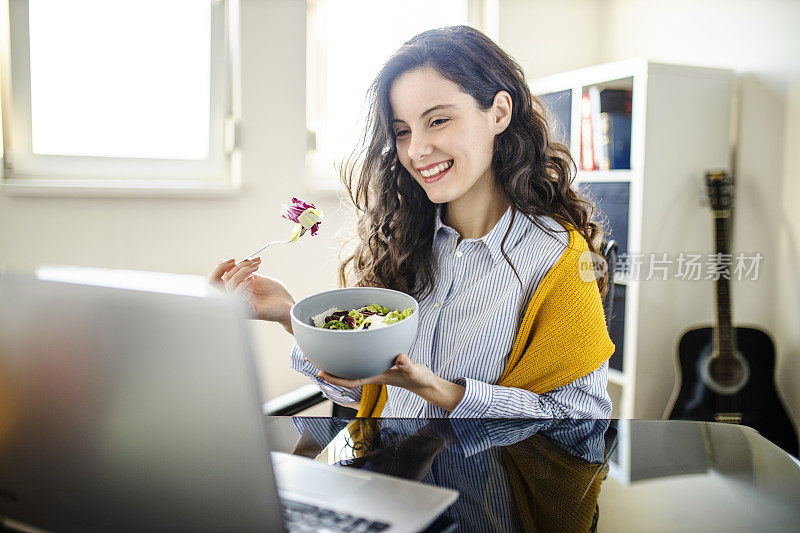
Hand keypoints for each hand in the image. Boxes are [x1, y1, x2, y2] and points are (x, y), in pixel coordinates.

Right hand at [207, 258, 294, 332]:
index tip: (234, 259)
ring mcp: (239, 305)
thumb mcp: (256, 277)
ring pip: (227, 286)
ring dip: (241, 272)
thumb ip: (243, 271)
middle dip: (235, 266)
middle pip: (218, 281)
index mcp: (234, 290)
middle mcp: (234, 298)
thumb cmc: (274, 292)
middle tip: (251, 262)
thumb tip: (229, 261)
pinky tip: (253, 279)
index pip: (215, 279)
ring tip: (256, 268)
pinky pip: (235, 297)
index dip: (220, 267)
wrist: (289, 304)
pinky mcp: (247, 311)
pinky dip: (242, 283)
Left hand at [318, 354, 465, 410]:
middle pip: (346, 373)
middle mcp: (372, 373)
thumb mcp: (415, 371)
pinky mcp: (381, 363)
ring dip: (338, 361)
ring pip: (351, 367)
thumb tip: (399, 358)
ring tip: (323, 351)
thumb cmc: (419, 378)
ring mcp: (375, 369)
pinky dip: (351, 354)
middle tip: (312, 357)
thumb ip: (407, 365)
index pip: (351, 380)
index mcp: (376, 376)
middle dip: (329, 368)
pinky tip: (347, 347)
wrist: (424, 382)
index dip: (335, 378)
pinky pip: (361, 360)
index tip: (321, 373)